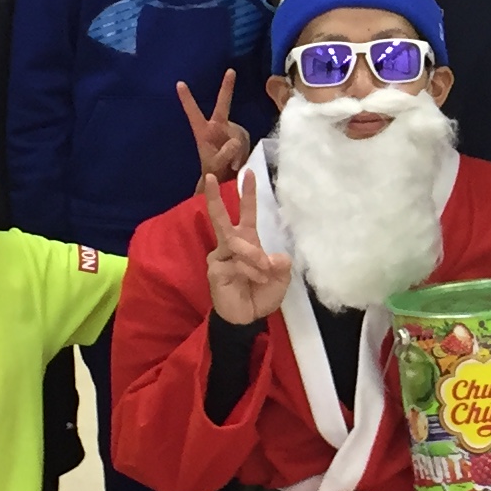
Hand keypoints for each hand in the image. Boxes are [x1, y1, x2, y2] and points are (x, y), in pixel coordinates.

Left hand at [179, 71, 252, 178]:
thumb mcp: (215, 165)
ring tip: (233, 164)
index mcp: (203, 131)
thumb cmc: (213, 172)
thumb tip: (235, 142)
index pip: (193, 112)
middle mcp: (217, 126)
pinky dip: (245, 151)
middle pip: (223, 105)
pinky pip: (246, 140)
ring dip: (239, 149)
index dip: (187, 99)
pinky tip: (240, 162)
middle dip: (227, 88)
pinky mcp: (242, 137)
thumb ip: (225, 154)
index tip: (179, 84)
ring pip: (239, 133)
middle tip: (230, 71)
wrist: (225, 181)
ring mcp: (230, 130)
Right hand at [201, 170, 291, 325]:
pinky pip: (237, 263)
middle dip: (215, 198)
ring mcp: (220, 257)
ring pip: (238, 244)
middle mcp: (230, 245)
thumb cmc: (261, 293)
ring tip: (264, 272)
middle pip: (220, 218)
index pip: (246, 213)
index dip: (248, 194)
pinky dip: (251, 271)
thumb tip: (271, 256)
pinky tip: (255, 281)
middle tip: (210, 177)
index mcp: (246, 241)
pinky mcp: (215, 269)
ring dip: (255, 257)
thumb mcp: (280, 277)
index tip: (248, 172)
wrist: (248, 318)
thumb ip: (280, 264)